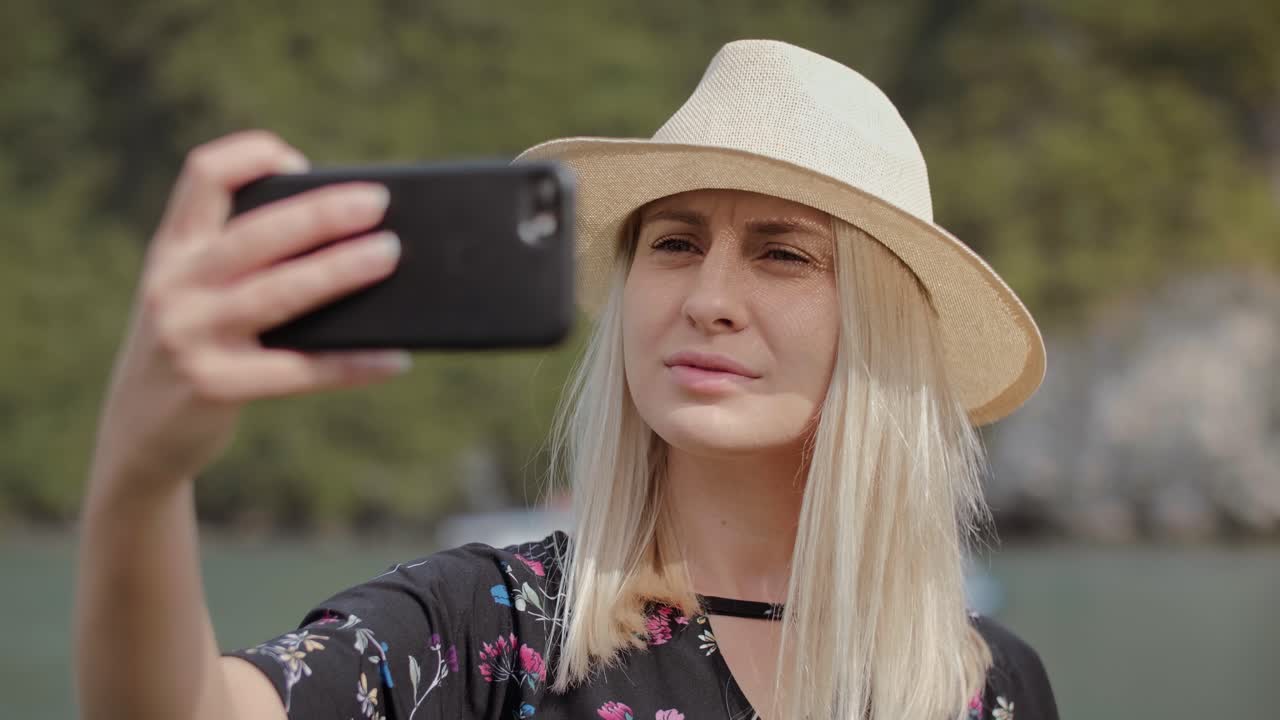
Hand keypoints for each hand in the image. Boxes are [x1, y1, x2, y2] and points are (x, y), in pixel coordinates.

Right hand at [89, 130, 410, 495]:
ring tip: (388, 256)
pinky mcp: (215, 387)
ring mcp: (190, 336)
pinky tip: (393, 358)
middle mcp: (175, 284)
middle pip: (256, 234)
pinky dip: (353, 365)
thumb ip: (246, 262)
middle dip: (321, 213)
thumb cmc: (195, 345)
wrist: (139, 432)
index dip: (252, 156)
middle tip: (377, 203)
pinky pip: (300, 371)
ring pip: (279, 293)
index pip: (203, 175)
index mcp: (173, 248)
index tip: (300, 162)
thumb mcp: (196, 292)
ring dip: (340, 270)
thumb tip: (351, 238)